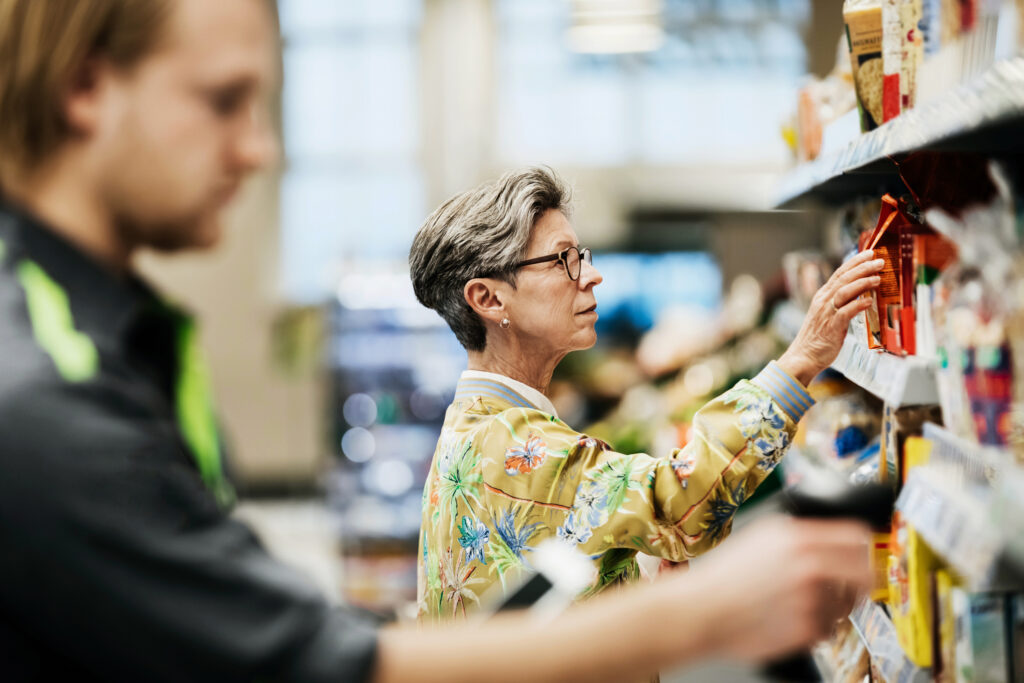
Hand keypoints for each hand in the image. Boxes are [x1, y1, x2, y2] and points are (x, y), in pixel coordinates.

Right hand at [674, 516, 872, 662]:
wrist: (702, 610)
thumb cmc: (723, 575)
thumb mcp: (760, 536)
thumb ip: (798, 533)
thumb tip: (831, 537)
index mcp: (798, 538)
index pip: (857, 536)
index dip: (864, 546)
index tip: (864, 554)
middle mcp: (810, 566)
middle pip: (864, 572)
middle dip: (860, 580)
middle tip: (850, 585)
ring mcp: (811, 599)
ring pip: (846, 604)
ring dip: (833, 606)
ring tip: (800, 603)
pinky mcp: (808, 629)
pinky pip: (828, 628)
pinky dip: (815, 626)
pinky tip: (789, 618)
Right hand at [778, 251, 883, 384]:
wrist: (804, 356)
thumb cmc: (819, 338)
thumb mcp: (828, 314)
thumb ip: (842, 303)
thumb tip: (861, 294)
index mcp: (823, 296)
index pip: (840, 273)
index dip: (855, 262)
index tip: (870, 253)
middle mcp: (823, 301)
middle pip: (844, 278)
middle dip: (862, 268)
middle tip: (878, 261)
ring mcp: (827, 313)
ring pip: (845, 291)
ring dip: (862, 283)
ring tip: (878, 278)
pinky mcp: (832, 326)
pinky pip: (846, 312)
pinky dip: (858, 305)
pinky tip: (869, 301)